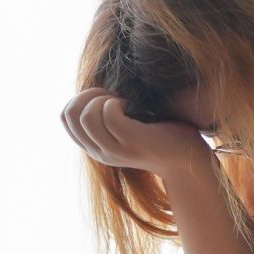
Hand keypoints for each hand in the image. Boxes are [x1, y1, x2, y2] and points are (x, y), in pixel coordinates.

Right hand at [61, 87, 209, 176]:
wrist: (188, 161)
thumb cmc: (161, 136)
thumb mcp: (126, 127)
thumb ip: (107, 117)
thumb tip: (94, 92)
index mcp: (95, 147)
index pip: (65, 118)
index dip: (81, 99)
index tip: (105, 98)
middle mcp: (100, 152)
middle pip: (69, 115)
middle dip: (88, 95)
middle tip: (113, 97)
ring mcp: (115, 150)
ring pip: (86, 116)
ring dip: (102, 99)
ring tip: (122, 102)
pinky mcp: (132, 142)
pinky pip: (109, 115)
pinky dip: (116, 102)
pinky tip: (131, 105)